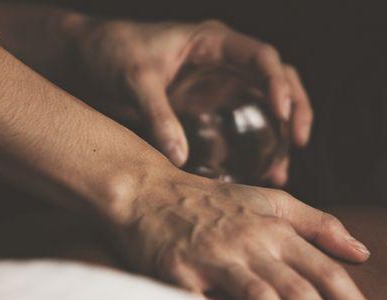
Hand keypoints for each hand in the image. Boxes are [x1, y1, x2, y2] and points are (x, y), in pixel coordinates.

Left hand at [72, 17, 311, 185]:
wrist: (88, 58)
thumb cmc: (110, 53)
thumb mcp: (134, 80)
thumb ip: (157, 116)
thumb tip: (180, 158)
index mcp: (213, 41)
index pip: (261, 57)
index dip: (278, 83)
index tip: (282, 113)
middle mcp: (225, 61)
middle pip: (279, 79)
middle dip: (296, 108)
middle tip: (298, 141)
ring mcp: (222, 84)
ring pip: (268, 104)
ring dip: (282, 133)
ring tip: (281, 169)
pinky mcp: (213, 107)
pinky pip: (247, 123)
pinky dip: (259, 145)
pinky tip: (261, 170)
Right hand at [113, 171, 386, 299]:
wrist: (150, 191)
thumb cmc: (215, 201)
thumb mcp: (271, 200)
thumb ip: (319, 224)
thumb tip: (363, 252)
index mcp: (275, 228)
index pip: (324, 269)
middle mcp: (250, 242)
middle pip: (298, 286)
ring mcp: (215, 258)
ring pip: (259, 295)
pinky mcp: (180, 274)